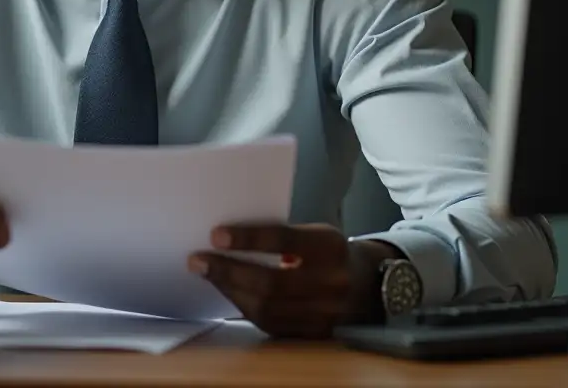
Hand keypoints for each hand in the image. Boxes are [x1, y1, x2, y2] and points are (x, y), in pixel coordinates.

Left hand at [189, 223, 391, 337]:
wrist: (369, 286)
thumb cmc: (329, 251)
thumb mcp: (315, 233)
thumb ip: (281, 235)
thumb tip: (228, 238)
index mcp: (331, 248)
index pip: (285, 241)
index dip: (249, 238)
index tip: (216, 235)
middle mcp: (331, 283)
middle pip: (271, 283)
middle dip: (228, 271)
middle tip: (198, 259)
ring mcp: (324, 315)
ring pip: (267, 308)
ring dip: (230, 290)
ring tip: (207, 273)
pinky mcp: (314, 334)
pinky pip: (271, 324)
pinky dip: (244, 307)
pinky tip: (229, 291)